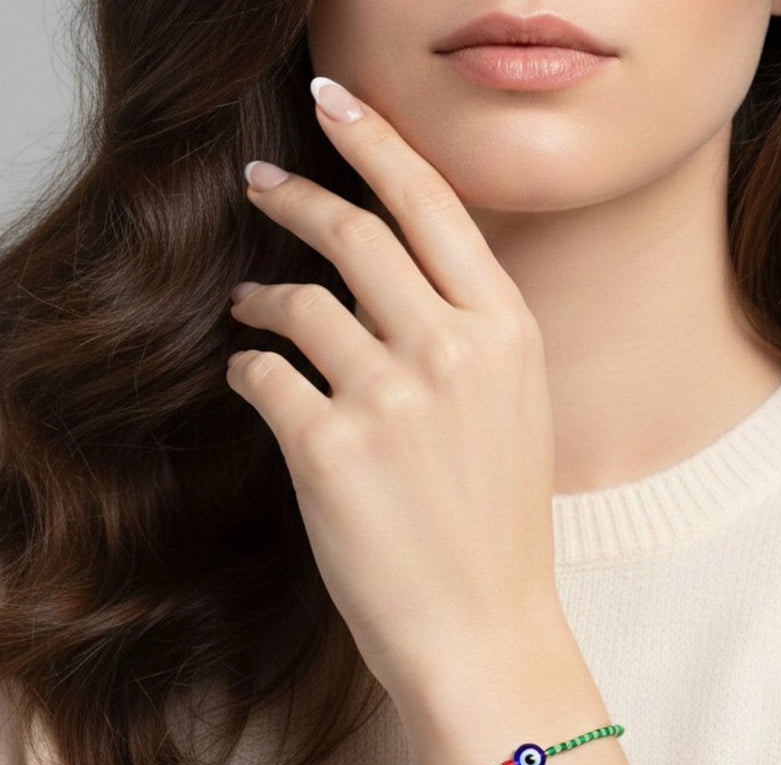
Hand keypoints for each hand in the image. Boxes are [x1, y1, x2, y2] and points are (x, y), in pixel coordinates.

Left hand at [227, 78, 559, 713]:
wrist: (483, 628)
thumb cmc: (499, 527)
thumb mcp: (515, 411)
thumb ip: (467, 334)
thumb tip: (390, 280)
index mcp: (509, 333)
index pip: (435, 206)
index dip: (378, 142)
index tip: (336, 105)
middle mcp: (453, 350)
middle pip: (355, 232)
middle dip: (297, 194)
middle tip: (262, 181)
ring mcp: (390, 395)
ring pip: (299, 301)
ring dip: (264, 297)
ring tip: (251, 305)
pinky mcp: (327, 445)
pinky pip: (265, 373)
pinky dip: (252, 370)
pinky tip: (257, 381)